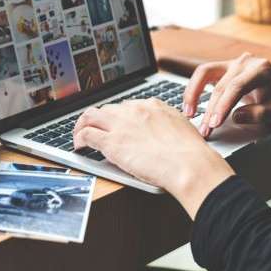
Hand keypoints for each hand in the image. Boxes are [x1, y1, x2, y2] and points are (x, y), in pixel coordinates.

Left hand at [72, 99, 234, 217]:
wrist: (189, 164)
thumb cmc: (192, 154)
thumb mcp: (183, 128)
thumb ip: (169, 126)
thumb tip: (166, 133)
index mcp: (154, 106)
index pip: (129, 106)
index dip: (119, 117)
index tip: (117, 125)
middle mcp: (135, 110)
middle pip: (108, 108)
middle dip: (101, 120)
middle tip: (97, 131)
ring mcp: (121, 125)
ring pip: (91, 116)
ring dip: (83, 125)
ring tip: (80, 136)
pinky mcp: (112, 142)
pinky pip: (86, 134)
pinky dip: (78, 138)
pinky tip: (79, 146)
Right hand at [183, 53, 270, 138]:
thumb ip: (260, 113)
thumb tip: (236, 116)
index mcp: (260, 69)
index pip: (237, 86)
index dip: (224, 105)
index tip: (215, 122)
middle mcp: (244, 62)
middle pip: (220, 85)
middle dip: (210, 110)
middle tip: (205, 131)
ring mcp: (231, 63)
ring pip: (204, 73)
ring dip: (193, 94)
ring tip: (189, 115)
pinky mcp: (222, 68)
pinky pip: (203, 74)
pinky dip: (194, 89)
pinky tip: (190, 105)